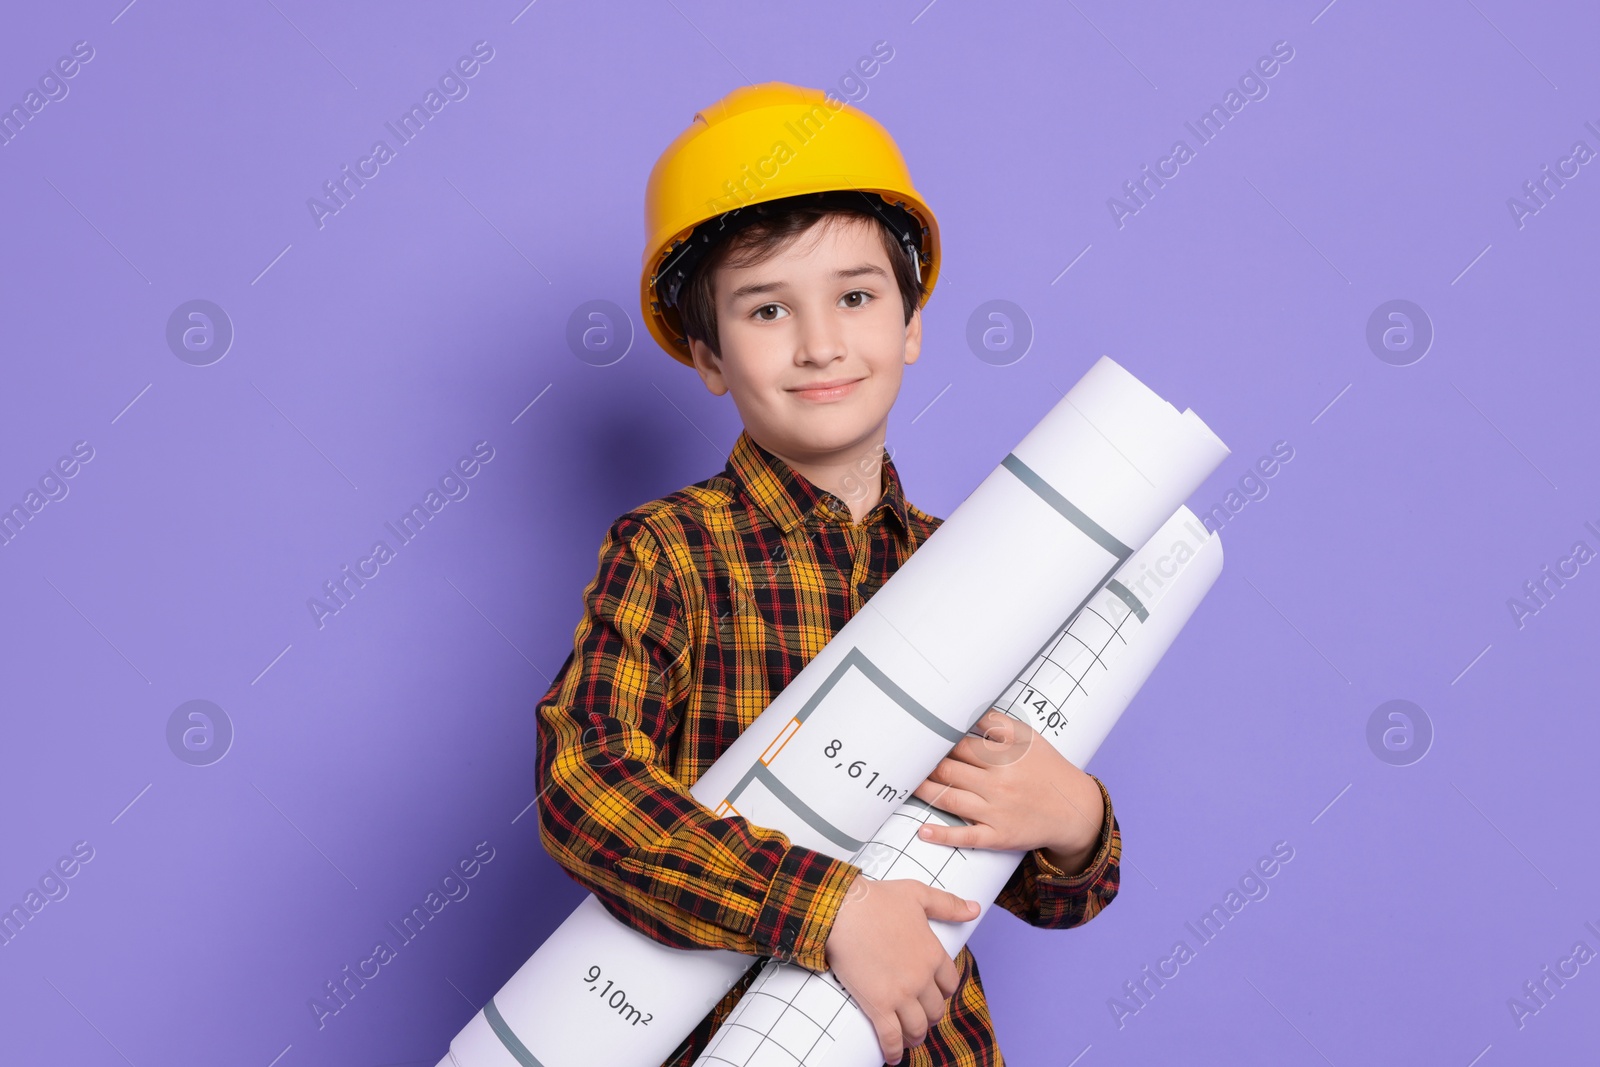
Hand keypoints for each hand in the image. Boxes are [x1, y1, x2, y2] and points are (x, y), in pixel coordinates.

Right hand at [824, 874, 978, 1063]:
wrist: (842, 910)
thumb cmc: (877, 899)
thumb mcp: (918, 895)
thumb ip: (948, 905)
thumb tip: (974, 909)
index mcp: (932, 953)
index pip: (950, 983)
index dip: (943, 991)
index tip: (934, 994)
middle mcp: (921, 978)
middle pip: (935, 1009)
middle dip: (930, 1015)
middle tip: (920, 1017)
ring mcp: (900, 994)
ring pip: (918, 1028)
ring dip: (916, 1036)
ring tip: (910, 1038)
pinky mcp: (878, 1005)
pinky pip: (892, 1037)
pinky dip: (894, 1051)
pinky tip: (893, 1057)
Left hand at [911, 709, 1104, 872]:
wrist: (1076, 810)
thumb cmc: (1048, 770)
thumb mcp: (1029, 739)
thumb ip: (997, 724)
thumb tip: (966, 710)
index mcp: (1005, 757)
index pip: (959, 744)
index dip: (935, 741)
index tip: (917, 736)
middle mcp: (999, 784)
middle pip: (949, 770)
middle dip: (924, 765)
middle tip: (903, 759)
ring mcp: (997, 812)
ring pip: (950, 799)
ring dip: (923, 791)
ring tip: (904, 785)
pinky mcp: (999, 837)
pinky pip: (966, 837)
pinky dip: (942, 835)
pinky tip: (923, 830)